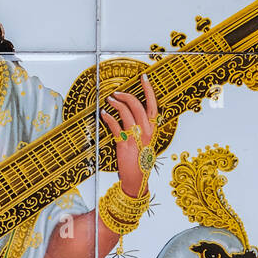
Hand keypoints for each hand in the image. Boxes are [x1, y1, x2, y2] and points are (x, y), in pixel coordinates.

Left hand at [99, 73, 157, 196]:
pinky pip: (115, 126)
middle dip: (126, 95)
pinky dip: (108, 118)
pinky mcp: (123, 144)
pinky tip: (103, 114)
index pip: (153, 105)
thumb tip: (134, 114)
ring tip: (110, 100)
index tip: (143, 78)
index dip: (149, 90)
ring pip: (126, 113)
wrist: (137, 180)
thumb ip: (143, 128)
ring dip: (116, 103)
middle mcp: (146, 131)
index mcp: (153, 129)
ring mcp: (135, 137)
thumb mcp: (146, 142)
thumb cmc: (140, 161)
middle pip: (138, 105)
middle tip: (117, 93)